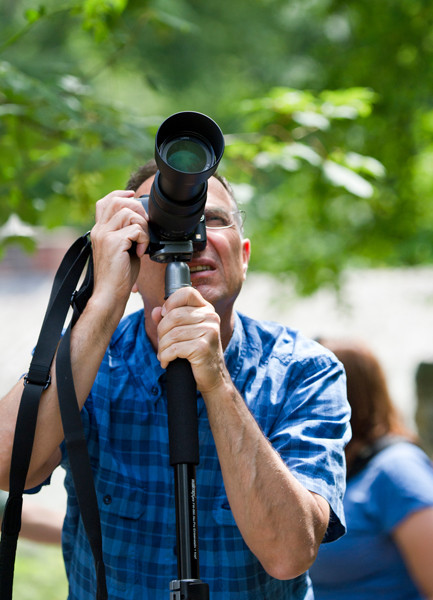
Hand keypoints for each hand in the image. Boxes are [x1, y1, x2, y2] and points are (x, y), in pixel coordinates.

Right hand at [90, 190, 148, 309]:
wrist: (109, 294)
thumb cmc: (118, 277)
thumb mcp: (122, 250)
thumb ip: (127, 235)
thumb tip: (142, 223)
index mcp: (99, 231)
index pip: (105, 202)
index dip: (120, 194)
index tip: (133, 194)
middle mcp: (99, 230)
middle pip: (117, 201)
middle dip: (137, 208)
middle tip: (145, 226)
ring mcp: (104, 235)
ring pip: (129, 212)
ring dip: (143, 226)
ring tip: (142, 243)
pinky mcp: (113, 242)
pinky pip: (136, 229)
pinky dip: (144, 240)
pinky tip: (140, 252)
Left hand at [151, 287, 229, 392]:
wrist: (213, 377)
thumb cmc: (197, 353)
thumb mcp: (184, 333)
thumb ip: (170, 320)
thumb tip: (156, 311)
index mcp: (206, 310)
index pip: (187, 292)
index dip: (171, 301)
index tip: (164, 315)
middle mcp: (210, 317)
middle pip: (174, 315)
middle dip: (161, 332)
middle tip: (162, 345)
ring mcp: (209, 331)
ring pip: (172, 334)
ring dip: (162, 347)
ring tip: (164, 355)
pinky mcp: (203, 347)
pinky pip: (174, 348)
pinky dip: (165, 357)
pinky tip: (166, 362)